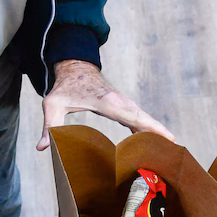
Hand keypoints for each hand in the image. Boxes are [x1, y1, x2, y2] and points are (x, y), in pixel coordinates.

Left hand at [38, 59, 176, 151]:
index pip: (133, 117)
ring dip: (156, 131)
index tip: (168, 137)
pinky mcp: (121, 106)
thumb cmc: (64, 86)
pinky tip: (153, 142)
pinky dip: (147, 128)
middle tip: (174, 149)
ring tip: (169, 149)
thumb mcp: (52, 104)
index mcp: (107, 102)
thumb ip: (49, 125)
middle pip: (144, 119)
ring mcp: (122, 103)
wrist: (74, 67)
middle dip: (159, 133)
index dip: (150, 128)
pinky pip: (137, 118)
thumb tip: (43, 148)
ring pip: (143, 118)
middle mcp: (120, 102)